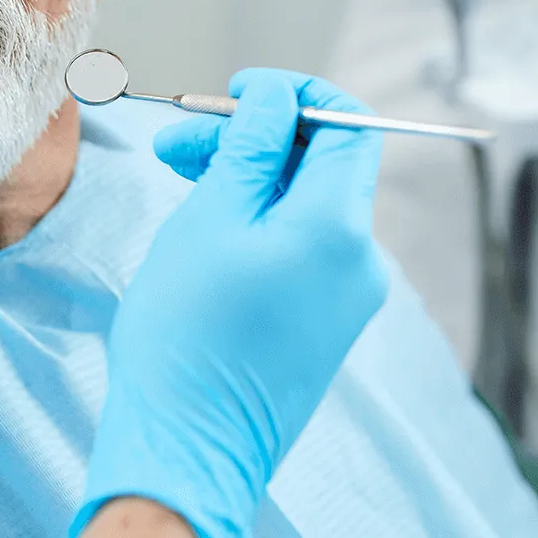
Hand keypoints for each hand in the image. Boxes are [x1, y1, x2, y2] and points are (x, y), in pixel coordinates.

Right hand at [71, 70, 387, 537]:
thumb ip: (251, 149)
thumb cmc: (187, 335)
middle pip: (322, 163)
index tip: (237, 92)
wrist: (187, 446)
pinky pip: (302, 246)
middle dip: (254, 137)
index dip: (294, 95)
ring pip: (306, 204)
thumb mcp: (210, 220)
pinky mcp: (324, 322)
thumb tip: (277, 98)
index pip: (347, 124)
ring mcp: (347, 296)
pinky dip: (258, 220)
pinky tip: (204, 223)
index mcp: (338, 227)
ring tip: (177, 176)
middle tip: (178, 140)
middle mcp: (359, 260)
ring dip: (248, 177)